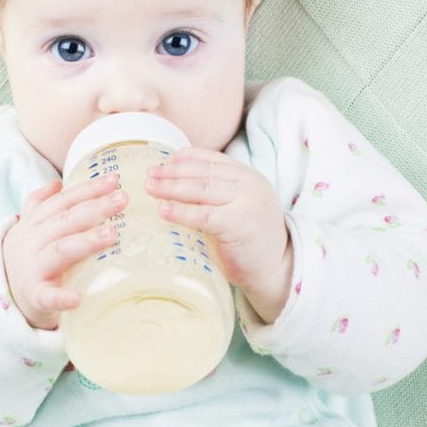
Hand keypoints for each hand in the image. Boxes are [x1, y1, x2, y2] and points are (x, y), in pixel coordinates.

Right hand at [3, 173, 126, 329]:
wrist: (3, 292)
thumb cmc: (28, 257)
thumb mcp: (29, 229)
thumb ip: (40, 205)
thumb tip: (57, 184)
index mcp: (36, 223)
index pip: (64, 201)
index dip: (88, 189)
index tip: (114, 180)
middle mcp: (34, 241)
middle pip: (66, 221)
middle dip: (95, 209)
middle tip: (122, 200)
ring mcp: (34, 268)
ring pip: (60, 251)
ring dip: (85, 242)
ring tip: (112, 235)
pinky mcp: (36, 296)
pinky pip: (48, 296)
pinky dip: (62, 297)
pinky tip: (78, 298)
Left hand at [145, 147, 292, 322]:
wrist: (276, 268)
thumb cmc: (250, 241)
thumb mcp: (237, 207)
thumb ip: (217, 194)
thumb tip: (175, 185)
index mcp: (248, 176)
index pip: (212, 159)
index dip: (185, 158)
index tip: (164, 161)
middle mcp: (249, 184)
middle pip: (203, 172)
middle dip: (172, 172)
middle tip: (150, 174)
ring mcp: (246, 202)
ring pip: (201, 189)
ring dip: (171, 187)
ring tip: (150, 188)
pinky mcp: (239, 223)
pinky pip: (203, 215)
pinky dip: (180, 211)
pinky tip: (163, 210)